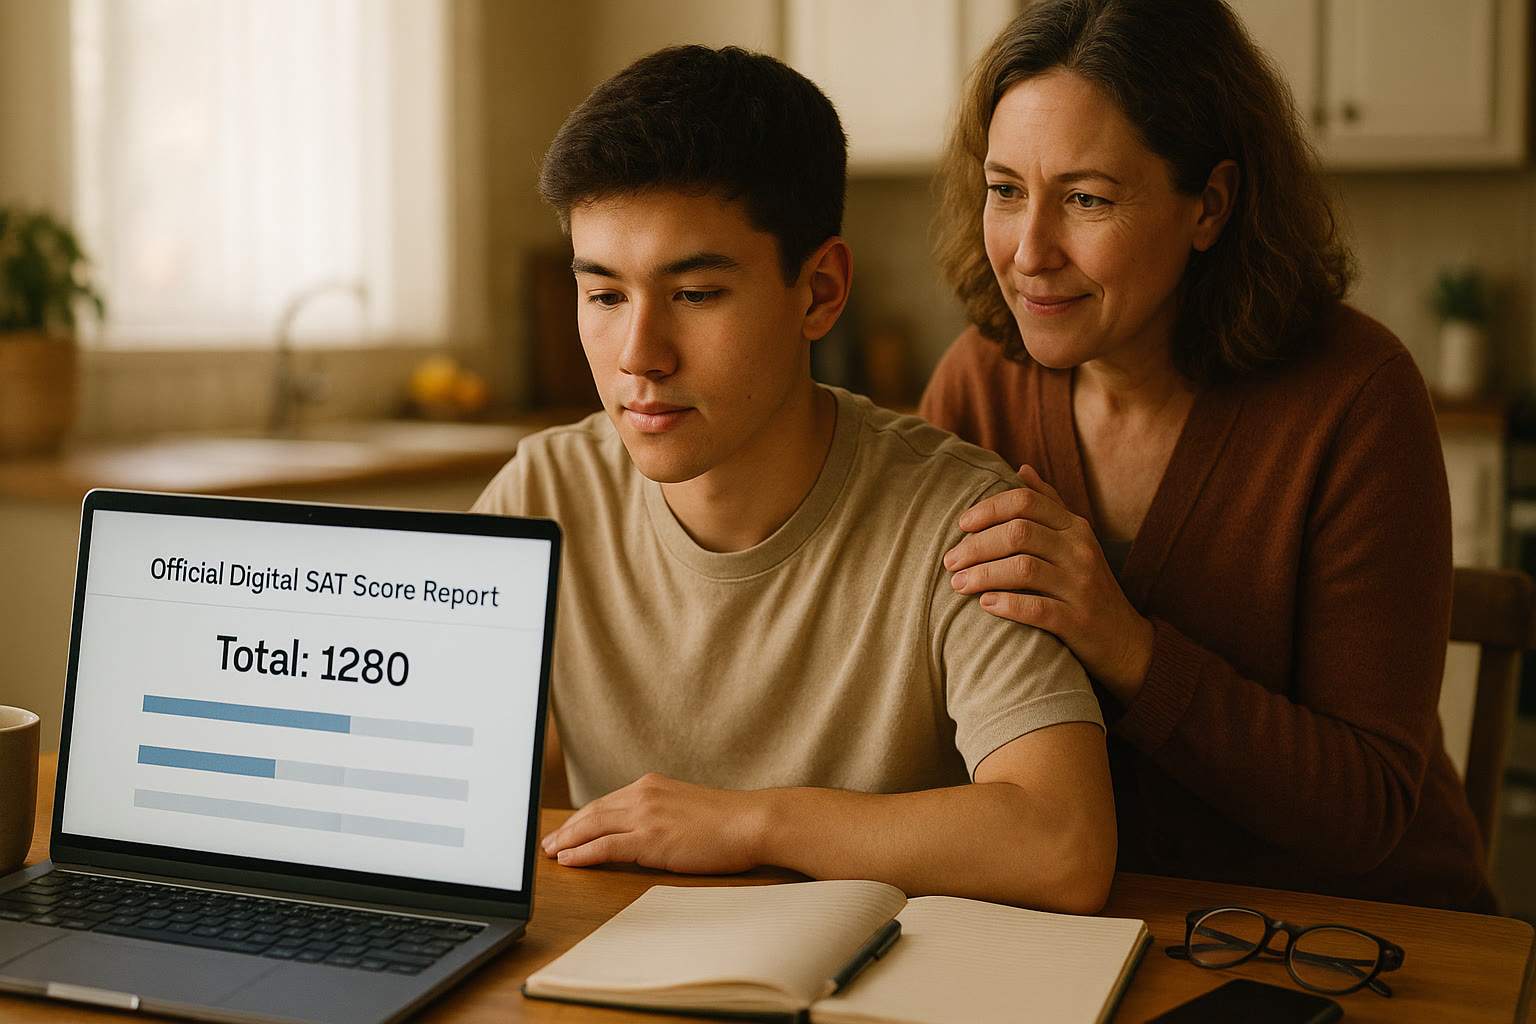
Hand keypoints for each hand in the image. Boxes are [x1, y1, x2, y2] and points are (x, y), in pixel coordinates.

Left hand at [540, 773, 767, 873]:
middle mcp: (644, 794)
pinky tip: (569, 861)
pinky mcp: (651, 838)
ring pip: (593, 827)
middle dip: (567, 829)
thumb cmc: (728, 821)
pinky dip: (582, 854)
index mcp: (652, 785)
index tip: (567, 830)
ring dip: (567, 841)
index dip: (582, 818)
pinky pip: (605, 847)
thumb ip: (661, 813)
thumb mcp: (686, 807)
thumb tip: (645, 832)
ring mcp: (646, 815)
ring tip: (551, 853)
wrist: (751, 822)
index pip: (606, 803)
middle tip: (548, 843)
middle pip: (592, 813)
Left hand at [943, 465, 1153, 700]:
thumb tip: (1021, 468)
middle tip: (949, 560)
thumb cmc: (1087, 585)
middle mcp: (1080, 550)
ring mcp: (1081, 586)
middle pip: (1019, 533)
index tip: (962, 525)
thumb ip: (1050, 504)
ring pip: (1023, 569)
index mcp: (1074, 527)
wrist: (1124, 640)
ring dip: (983, 575)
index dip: (989, 509)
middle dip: (977, 545)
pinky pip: (1037, 609)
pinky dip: (1007, 605)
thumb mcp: (1075, 540)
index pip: (1026, 501)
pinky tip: (985, 605)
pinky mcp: (1078, 621)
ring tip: (958, 584)